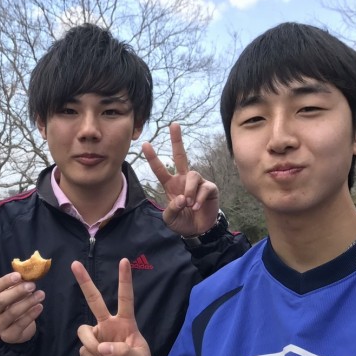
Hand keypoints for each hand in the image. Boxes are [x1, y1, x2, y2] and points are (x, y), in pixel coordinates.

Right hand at [0, 272, 44, 343]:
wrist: (15, 331)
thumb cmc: (13, 307)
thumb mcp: (12, 296)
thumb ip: (16, 286)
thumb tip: (27, 275)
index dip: (5, 281)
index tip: (19, 275)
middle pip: (1, 300)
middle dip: (18, 291)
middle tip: (32, 285)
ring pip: (12, 312)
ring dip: (28, 302)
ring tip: (41, 294)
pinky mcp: (9, 336)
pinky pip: (21, 324)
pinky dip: (31, 314)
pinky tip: (40, 306)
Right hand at [71, 258, 157, 355]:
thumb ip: (123, 351)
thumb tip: (102, 347)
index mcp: (126, 323)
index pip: (126, 298)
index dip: (124, 280)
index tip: (124, 261)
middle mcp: (109, 325)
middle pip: (94, 300)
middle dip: (85, 282)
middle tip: (75, 263)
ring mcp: (98, 337)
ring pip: (83, 331)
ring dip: (92, 346)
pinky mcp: (89, 351)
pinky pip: (83, 350)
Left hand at [144, 122, 219, 236]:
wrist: (199, 230)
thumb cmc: (182, 222)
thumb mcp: (170, 219)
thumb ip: (171, 209)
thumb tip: (182, 198)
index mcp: (171, 184)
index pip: (160, 169)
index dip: (153, 157)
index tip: (144, 144)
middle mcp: (183, 179)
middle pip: (181, 156)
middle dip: (177, 140)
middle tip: (173, 124)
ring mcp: (197, 182)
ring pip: (193, 175)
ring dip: (190, 191)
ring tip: (189, 205)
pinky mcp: (210, 188)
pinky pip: (205, 187)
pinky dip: (199, 198)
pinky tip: (196, 207)